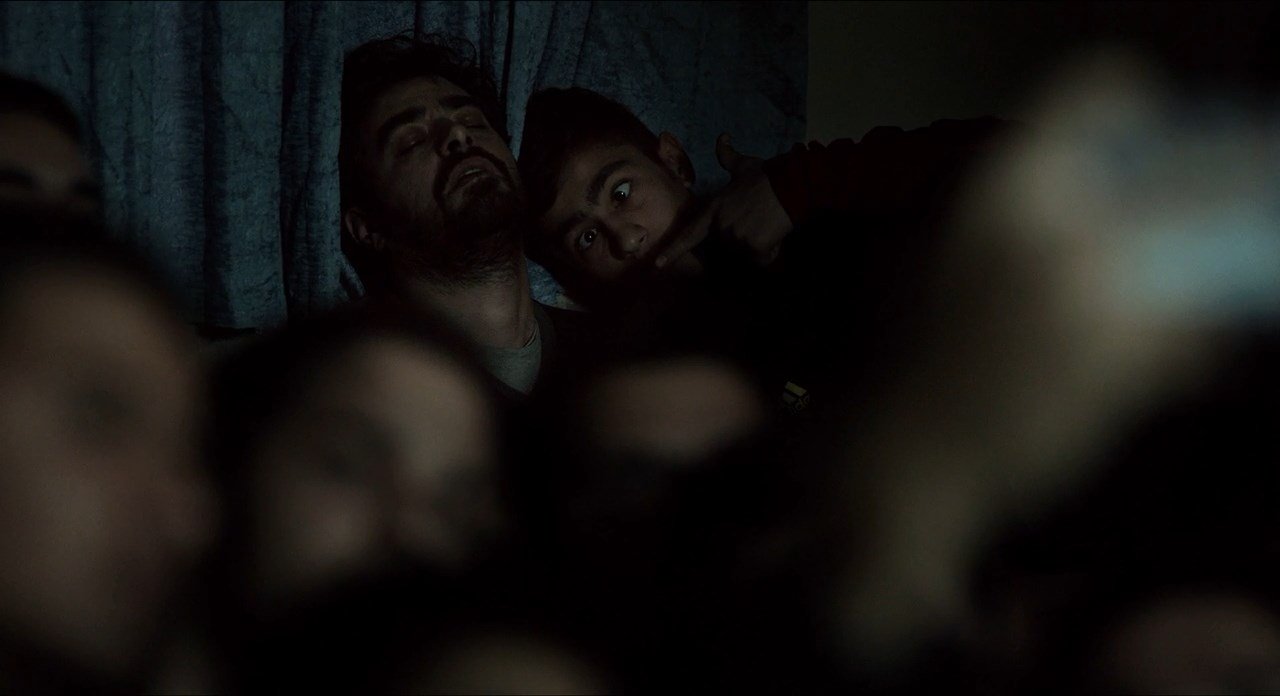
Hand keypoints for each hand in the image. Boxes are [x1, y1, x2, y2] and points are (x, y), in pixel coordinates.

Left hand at [655, 134, 792, 269]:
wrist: (789, 184)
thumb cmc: (766, 176)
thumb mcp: (743, 165)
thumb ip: (727, 156)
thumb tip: (722, 137)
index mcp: (714, 209)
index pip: (690, 234)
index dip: (673, 250)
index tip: (658, 265)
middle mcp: (720, 225)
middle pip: (727, 246)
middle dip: (742, 239)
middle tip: (757, 221)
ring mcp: (736, 237)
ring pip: (746, 254)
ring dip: (757, 246)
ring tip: (767, 225)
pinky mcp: (753, 247)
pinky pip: (761, 259)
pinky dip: (770, 252)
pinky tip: (775, 234)